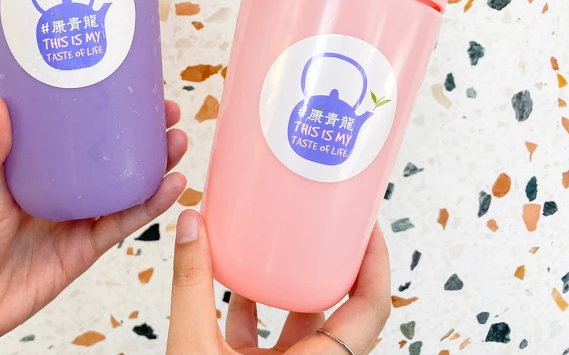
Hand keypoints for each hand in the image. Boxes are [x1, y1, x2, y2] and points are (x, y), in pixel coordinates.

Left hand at [0, 97, 187, 354]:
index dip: (107, 109)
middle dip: (143, 134)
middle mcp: (62, 188)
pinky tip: (170, 187)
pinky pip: (124, 223)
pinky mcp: (86, 248)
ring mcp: (76, 218)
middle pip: (111, 156)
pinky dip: (149, 206)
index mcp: (36, 167)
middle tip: (167, 112)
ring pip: (125, 186)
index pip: (78, 130)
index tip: (130, 86)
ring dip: (154, 165)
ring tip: (177, 142)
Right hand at [166, 210, 389, 354]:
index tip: (368, 228)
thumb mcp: (193, 347)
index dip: (377, 265)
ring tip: (283, 246)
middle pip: (343, 312)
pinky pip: (273, 340)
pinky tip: (238, 284)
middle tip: (327, 226)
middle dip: (334, 266)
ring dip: (293, 286)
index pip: (372, 310)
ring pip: (307, 326)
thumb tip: (190, 225)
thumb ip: (192, 283)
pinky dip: (259, 310)